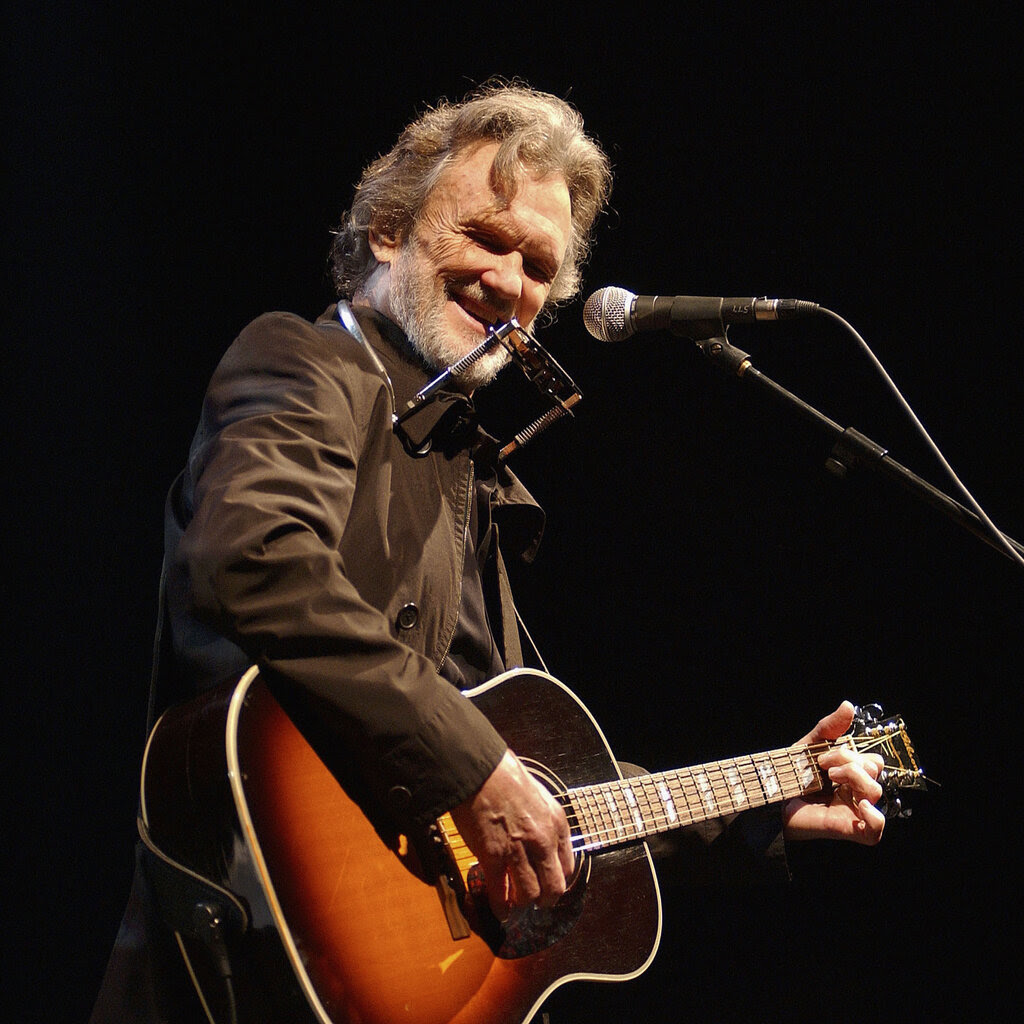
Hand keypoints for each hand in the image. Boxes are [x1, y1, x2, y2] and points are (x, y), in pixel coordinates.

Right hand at [449, 749, 573, 918]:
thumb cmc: (504, 775)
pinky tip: (501, 911)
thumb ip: (541, 818)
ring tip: (517, 905)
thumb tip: (537, 835)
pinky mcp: (493, 857)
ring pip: (530, 895)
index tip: (549, 882)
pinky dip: (501, 907)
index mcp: (556, 822)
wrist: (478, 769)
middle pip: (554, 887)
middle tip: (538, 902)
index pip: (568, 866)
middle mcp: (543, 840)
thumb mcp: (537, 794)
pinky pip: (501, 894)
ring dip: (523, 903)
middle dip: (546, 899)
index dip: (558, 878)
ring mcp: (519, 851)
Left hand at [782, 701, 885, 845]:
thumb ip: (829, 727)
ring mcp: (853, 811)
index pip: (872, 760)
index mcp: (850, 774)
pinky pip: (877, 827)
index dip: (852, 754)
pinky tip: (858, 805)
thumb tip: (848, 705)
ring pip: (876, 791)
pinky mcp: (848, 829)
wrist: (768, 798)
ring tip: (831, 778)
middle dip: (851, 761)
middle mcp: (855, 791)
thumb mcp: (809, 746)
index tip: (823, 756)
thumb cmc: (789, 775)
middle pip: (875, 770)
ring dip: (854, 778)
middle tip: (825, 766)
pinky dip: (873, 816)